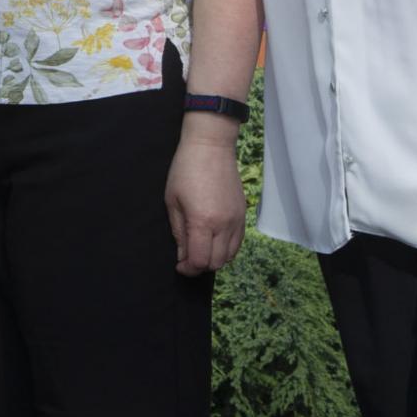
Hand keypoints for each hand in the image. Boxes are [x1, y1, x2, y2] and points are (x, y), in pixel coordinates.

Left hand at [164, 123, 246, 273]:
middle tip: (187, 259)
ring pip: (230, 256)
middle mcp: (224, 225)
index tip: (179, 265)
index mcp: (203, 221)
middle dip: (200, 266)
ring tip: (199, 249)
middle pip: (216, 262)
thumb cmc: (185, 170)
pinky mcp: (244, 215)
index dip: (189, 269)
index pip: (201, 260)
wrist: (211, 147)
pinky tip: (213, 242)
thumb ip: (178, 231)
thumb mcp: (172, 201)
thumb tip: (183, 255)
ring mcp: (237, 221)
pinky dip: (226, 250)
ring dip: (214, 259)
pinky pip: (238, 243)